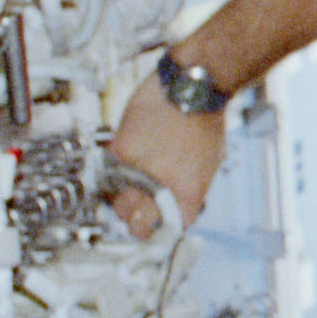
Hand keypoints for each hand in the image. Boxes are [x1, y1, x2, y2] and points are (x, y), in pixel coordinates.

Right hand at [105, 70, 221, 238]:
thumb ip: (185, 189)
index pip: (167, 231)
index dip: (159, 230)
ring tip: (132, 181)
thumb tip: (169, 205)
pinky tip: (124, 163)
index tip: (154, 227)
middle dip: (136, 218)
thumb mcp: (207, 166)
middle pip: (136, 222)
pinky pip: (109, 174)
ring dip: (121, 197)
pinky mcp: (118, 151)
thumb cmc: (206, 121)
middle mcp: (160, 188)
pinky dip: (114, 173)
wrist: (193, 87)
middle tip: (138, 207)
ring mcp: (136, 170)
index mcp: (188, 195)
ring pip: (117, 201)